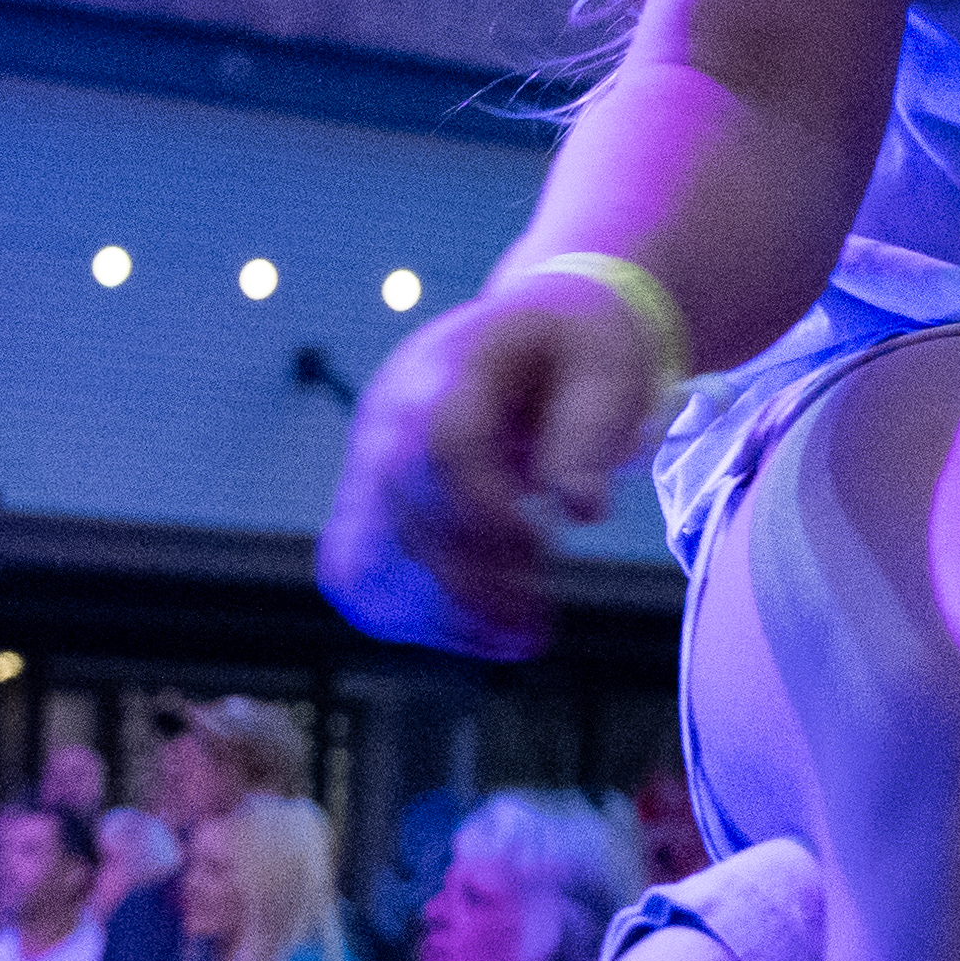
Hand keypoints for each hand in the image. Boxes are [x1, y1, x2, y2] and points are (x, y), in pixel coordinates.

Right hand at [318, 276, 658, 656]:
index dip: (488, 510)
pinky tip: (473, 628)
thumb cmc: (578, 351)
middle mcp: (390, 414)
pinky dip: (407, 613)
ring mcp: (367, 457)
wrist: (537, 327)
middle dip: (470, 581)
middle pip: (400, 509)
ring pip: (362, 556)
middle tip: (536, 622)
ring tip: (514, 633)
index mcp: (453, 367)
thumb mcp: (606, 370)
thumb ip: (588, 436)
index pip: (445, 442)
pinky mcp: (366, 496)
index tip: (541, 550)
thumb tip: (580, 510)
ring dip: (437, 613)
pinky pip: (353, 569)